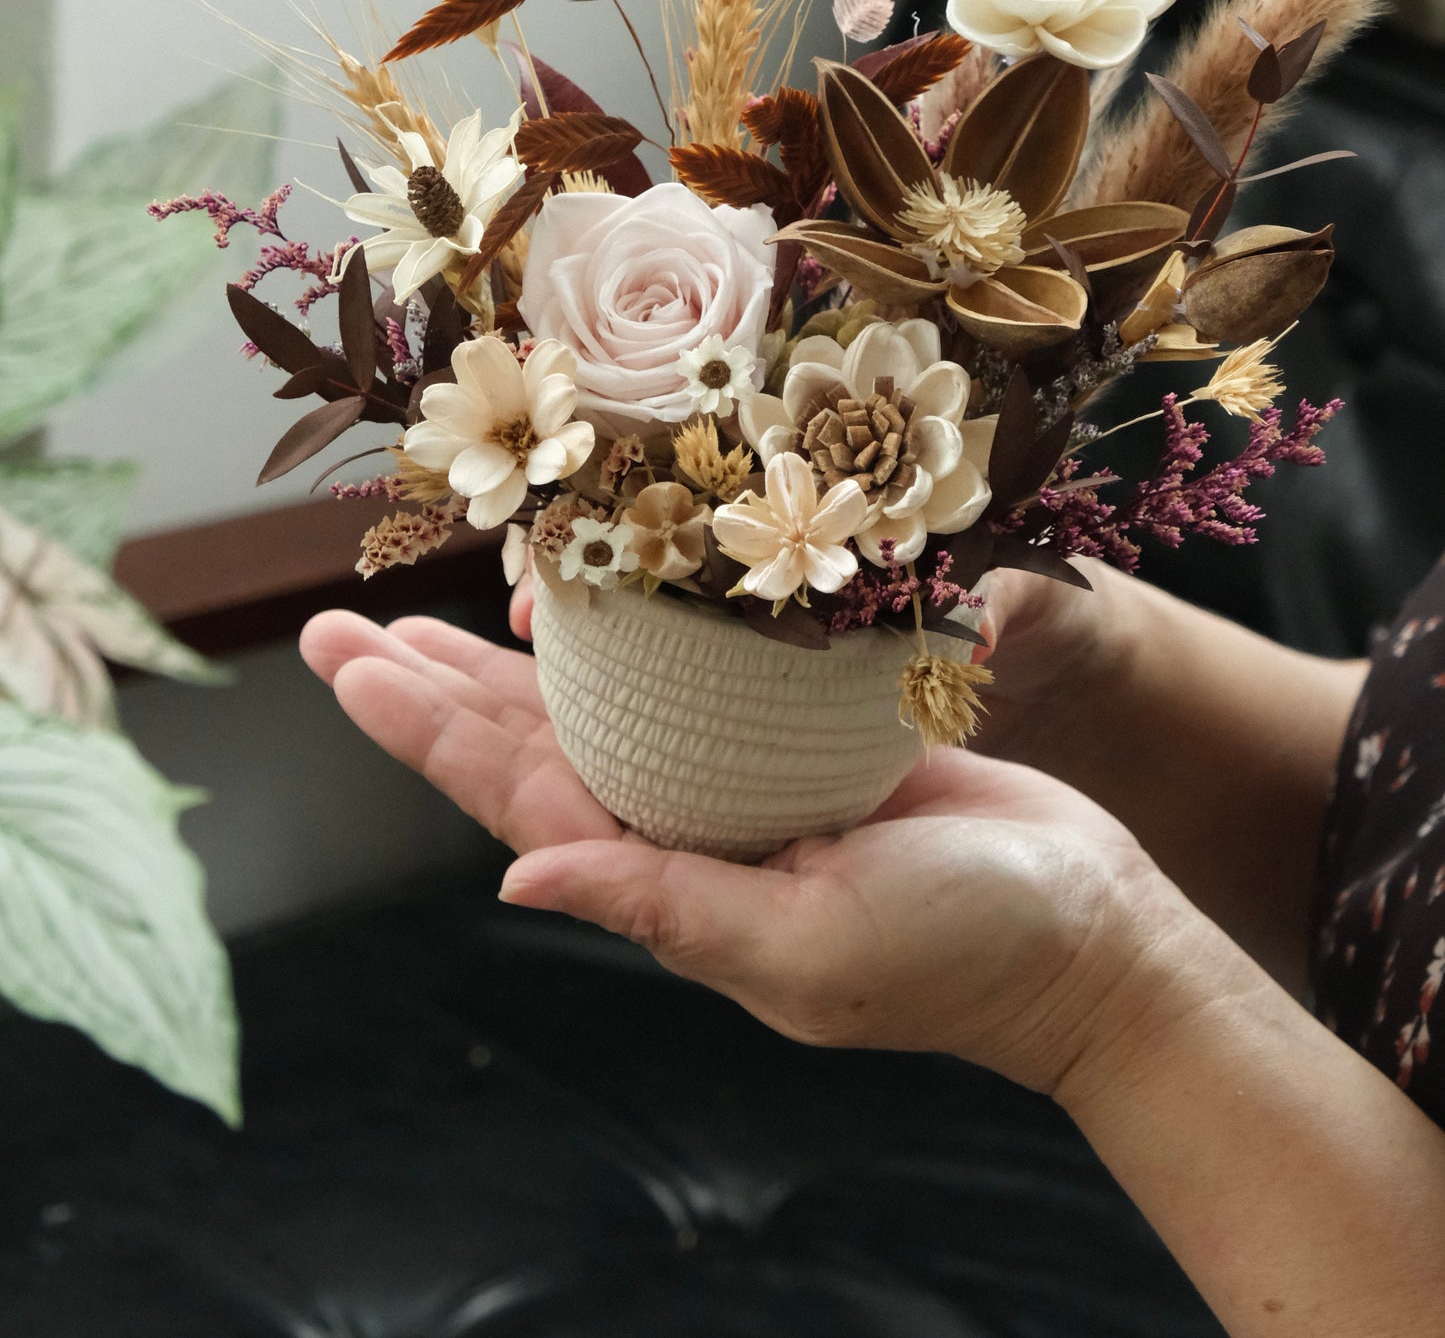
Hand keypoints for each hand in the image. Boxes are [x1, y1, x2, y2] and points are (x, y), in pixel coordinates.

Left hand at [300, 599, 1186, 1096]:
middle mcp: (692, 825)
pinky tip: (599, 599)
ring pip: (600, 707)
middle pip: (533, 743)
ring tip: (424, 612)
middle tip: (338, 624)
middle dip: (432, 687)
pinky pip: (698, 677)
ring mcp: (746, 781)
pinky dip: (637, 638)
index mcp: (673, 882)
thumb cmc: (963, 953)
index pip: (517, 797)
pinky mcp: (808, 736)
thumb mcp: (809, 950)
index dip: (424, 729)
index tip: (347, 664)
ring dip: (511, 660)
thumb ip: (668, 912)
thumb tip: (518, 885)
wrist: (1093, 932)